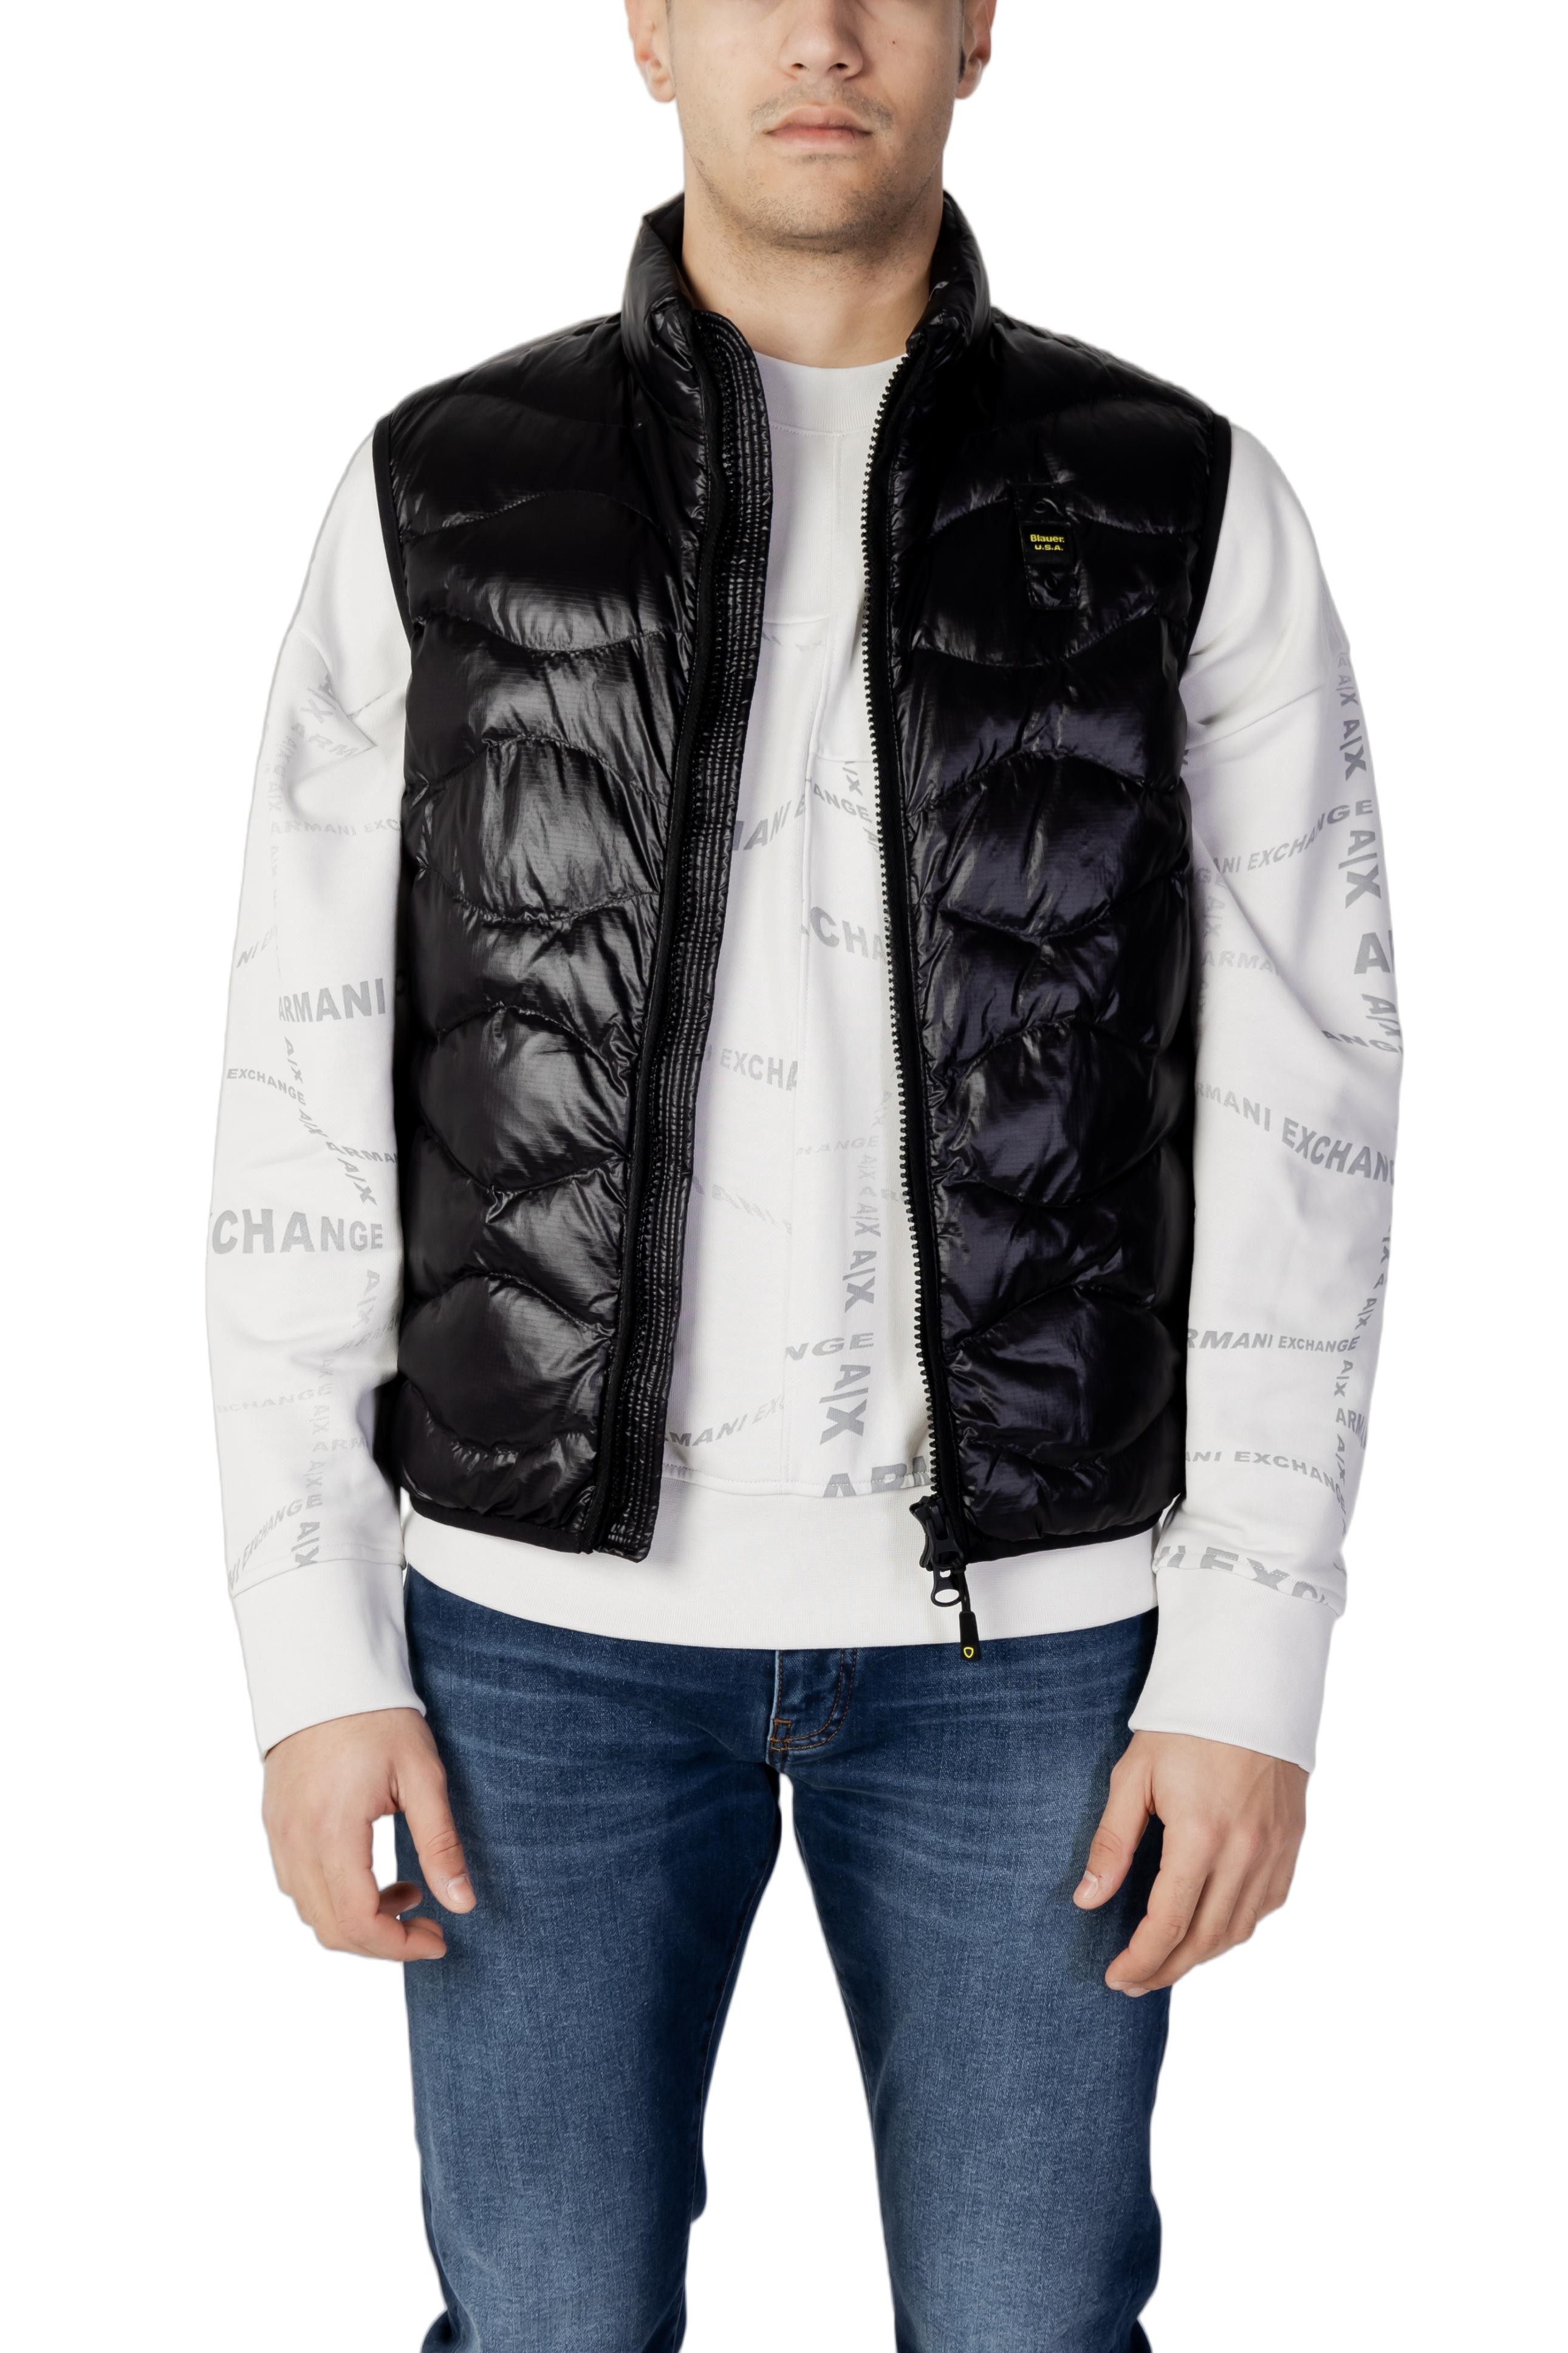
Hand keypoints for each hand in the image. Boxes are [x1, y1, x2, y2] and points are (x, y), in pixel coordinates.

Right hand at [262, 1707, 475, 1961]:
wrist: (326, 1672)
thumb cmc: (379, 1718)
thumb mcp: (422, 1776)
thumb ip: (440, 1844)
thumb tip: (463, 1904)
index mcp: (332, 1833)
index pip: (358, 1922)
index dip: (400, 1947)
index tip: (439, 1939)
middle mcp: (295, 1842)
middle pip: (330, 1929)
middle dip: (382, 1942)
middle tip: (428, 1925)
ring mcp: (278, 1835)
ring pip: (310, 1911)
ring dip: (358, 1919)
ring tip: (407, 1889)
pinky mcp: (274, 1824)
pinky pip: (297, 1884)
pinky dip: (333, 1897)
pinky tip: (370, 1873)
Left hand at [1073, 1730, 1305, 1994]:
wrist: (1249, 1687)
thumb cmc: (1184, 1726)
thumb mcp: (1133, 1775)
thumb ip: (1112, 1842)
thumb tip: (1088, 1899)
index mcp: (1201, 1836)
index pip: (1168, 1923)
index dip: (1140, 1960)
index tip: (1116, 1978)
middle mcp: (1245, 1852)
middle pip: (1205, 1939)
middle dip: (1166, 1969)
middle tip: (1134, 1983)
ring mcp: (1275, 1851)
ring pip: (1239, 1930)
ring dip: (1200, 1955)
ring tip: (1165, 1961)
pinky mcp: (1292, 1844)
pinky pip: (1266, 1905)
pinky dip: (1236, 1927)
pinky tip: (1209, 1927)